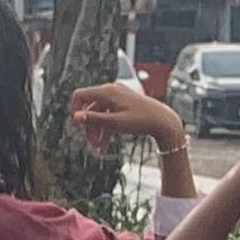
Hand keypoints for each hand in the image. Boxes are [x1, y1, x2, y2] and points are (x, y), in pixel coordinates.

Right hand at [70, 81, 184, 151]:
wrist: (164, 122)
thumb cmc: (142, 121)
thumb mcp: (115, 123)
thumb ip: (94, 119)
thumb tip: (75, 117)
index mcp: (108, 91)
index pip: (80, 95)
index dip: (75, 110)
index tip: (76, 127)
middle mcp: (112, 90)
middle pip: (90, 108)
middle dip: (89, 127)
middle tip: (92, 145)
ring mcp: (118, 97)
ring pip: (99, 114)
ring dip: (97, 131)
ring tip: (100, 149)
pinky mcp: (124, 104)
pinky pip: (109, 115)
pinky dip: (106, 128)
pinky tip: (106, 144)